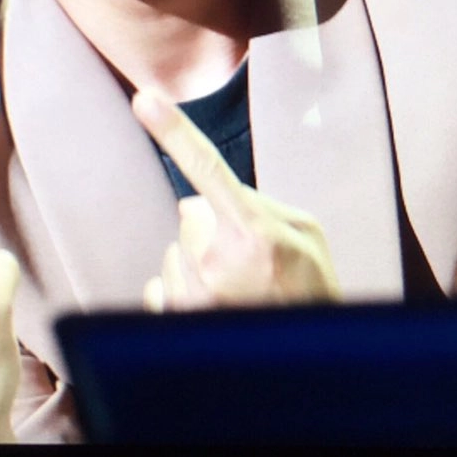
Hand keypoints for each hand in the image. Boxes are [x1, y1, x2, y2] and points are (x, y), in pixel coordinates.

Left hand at [131, 87, 340, 309]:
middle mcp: (217, 262)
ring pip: (177, 251)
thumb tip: (201, 201)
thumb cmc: (310, 290)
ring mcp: (194, 297)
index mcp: (253, 231)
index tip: (145, 100)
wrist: (309, 356)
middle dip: (212, 227)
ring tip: (237, 287)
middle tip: (248, 258)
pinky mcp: (178, 322)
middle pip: (191, 215)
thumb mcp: (304, 232)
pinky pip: (161, 285)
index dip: (174, 132)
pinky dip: (182, 291)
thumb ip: (255, 204)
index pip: (206, 168)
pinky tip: (215, 304)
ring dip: (199, 263)